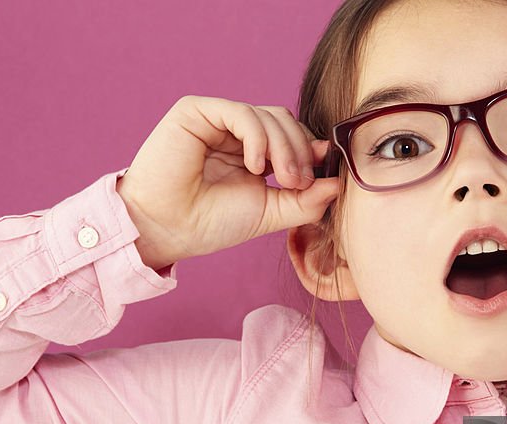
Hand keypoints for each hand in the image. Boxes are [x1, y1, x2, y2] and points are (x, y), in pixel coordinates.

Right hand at [116, 96, 340, 269]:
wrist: (168, 229)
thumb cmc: (211, 223)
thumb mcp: (270, 213)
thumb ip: (304, 200)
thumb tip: (337, 184)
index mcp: (252, 152)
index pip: (293, 136)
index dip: (312, 150)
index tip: (324, 173)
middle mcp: (236, 133)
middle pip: (285, 122)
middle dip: (301, 151)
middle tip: (299, 183)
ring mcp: (217, 120)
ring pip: (269, 116)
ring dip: (284, 147)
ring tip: (280, 179)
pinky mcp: (197, 112)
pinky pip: (242, 113)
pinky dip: (257, 138)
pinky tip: (254, 166)